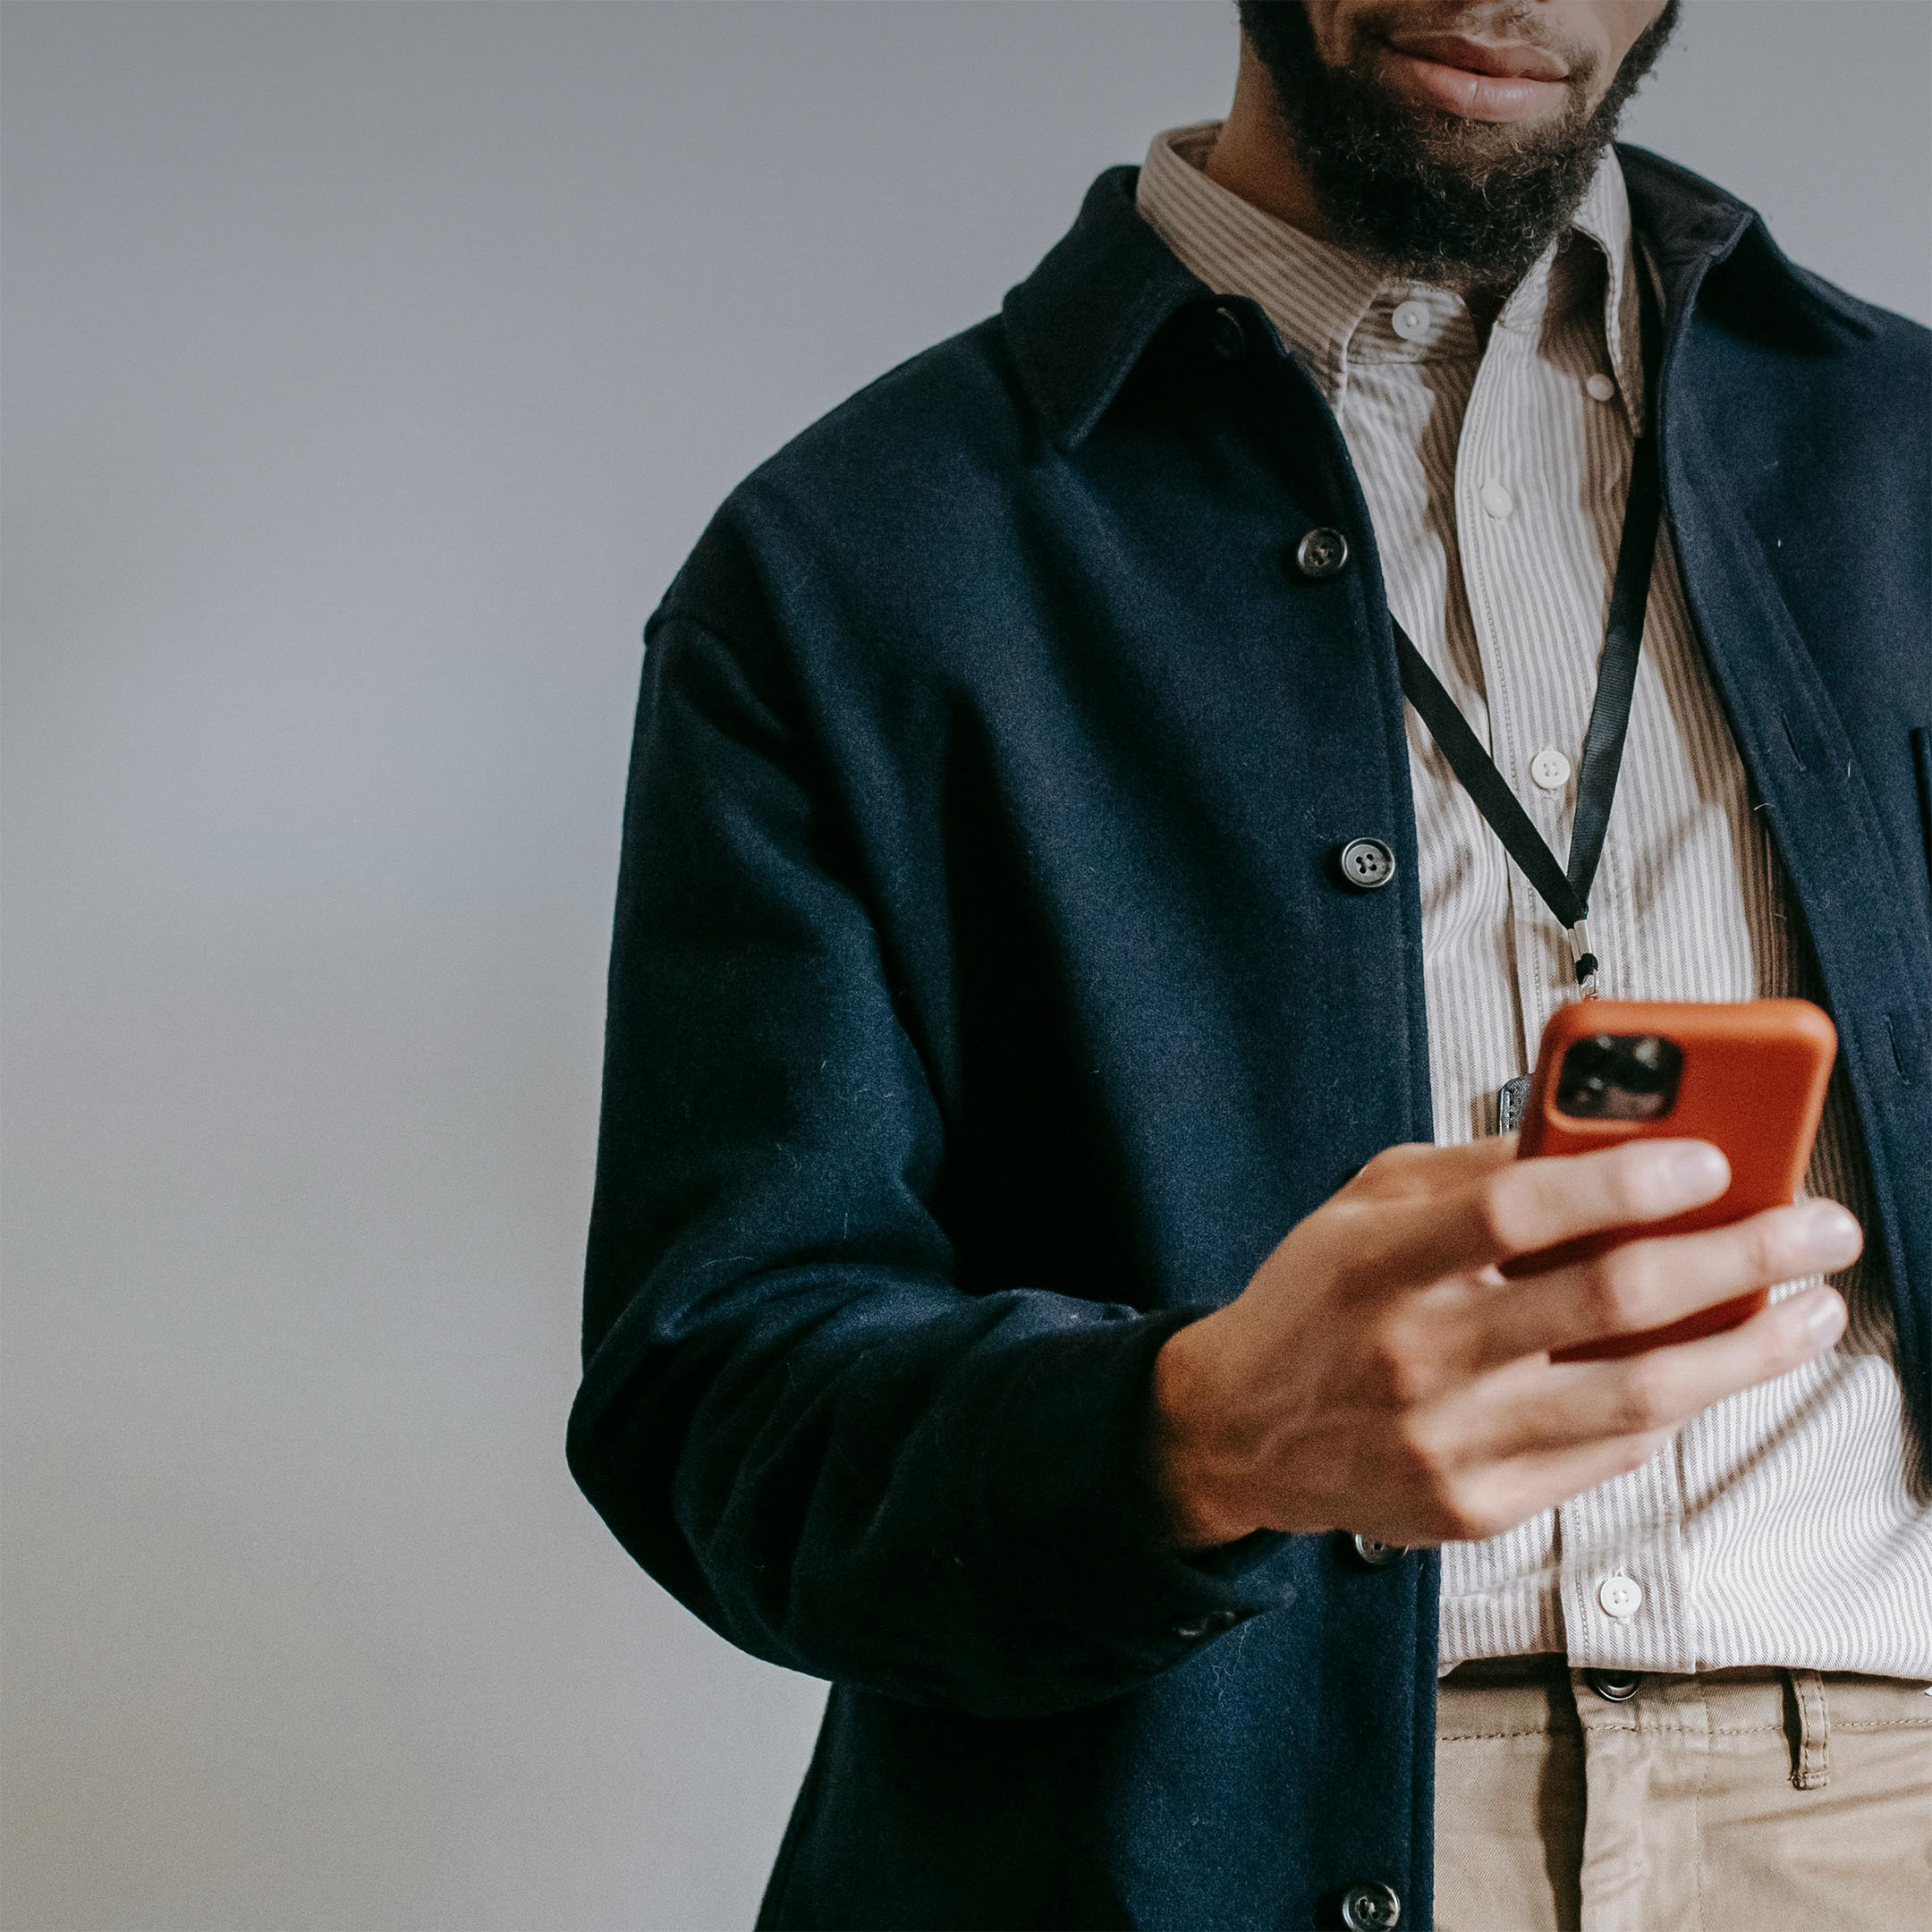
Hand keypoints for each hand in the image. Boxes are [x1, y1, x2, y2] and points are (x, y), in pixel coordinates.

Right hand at [1145, 1136, 1859, 1548]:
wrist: (1237, 1431)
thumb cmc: (1312, 1301)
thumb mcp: (1361, 1203)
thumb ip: (1472, 1168)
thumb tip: (1602, 1135)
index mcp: (1378, 1259)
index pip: (1514, 1209)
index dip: (1623, 1180)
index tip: (1713, 1158)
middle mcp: (1414, 1353)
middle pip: (1605, 1300)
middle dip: (1737, 1256)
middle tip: (1815, 1228)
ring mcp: (1449, 1441)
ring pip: (1637, 1395)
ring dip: (1747, 1350)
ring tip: (1810, 1311)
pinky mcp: (1476, 1507)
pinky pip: (1607, 1453)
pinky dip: (1677, 1405)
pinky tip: (1714, 1367)